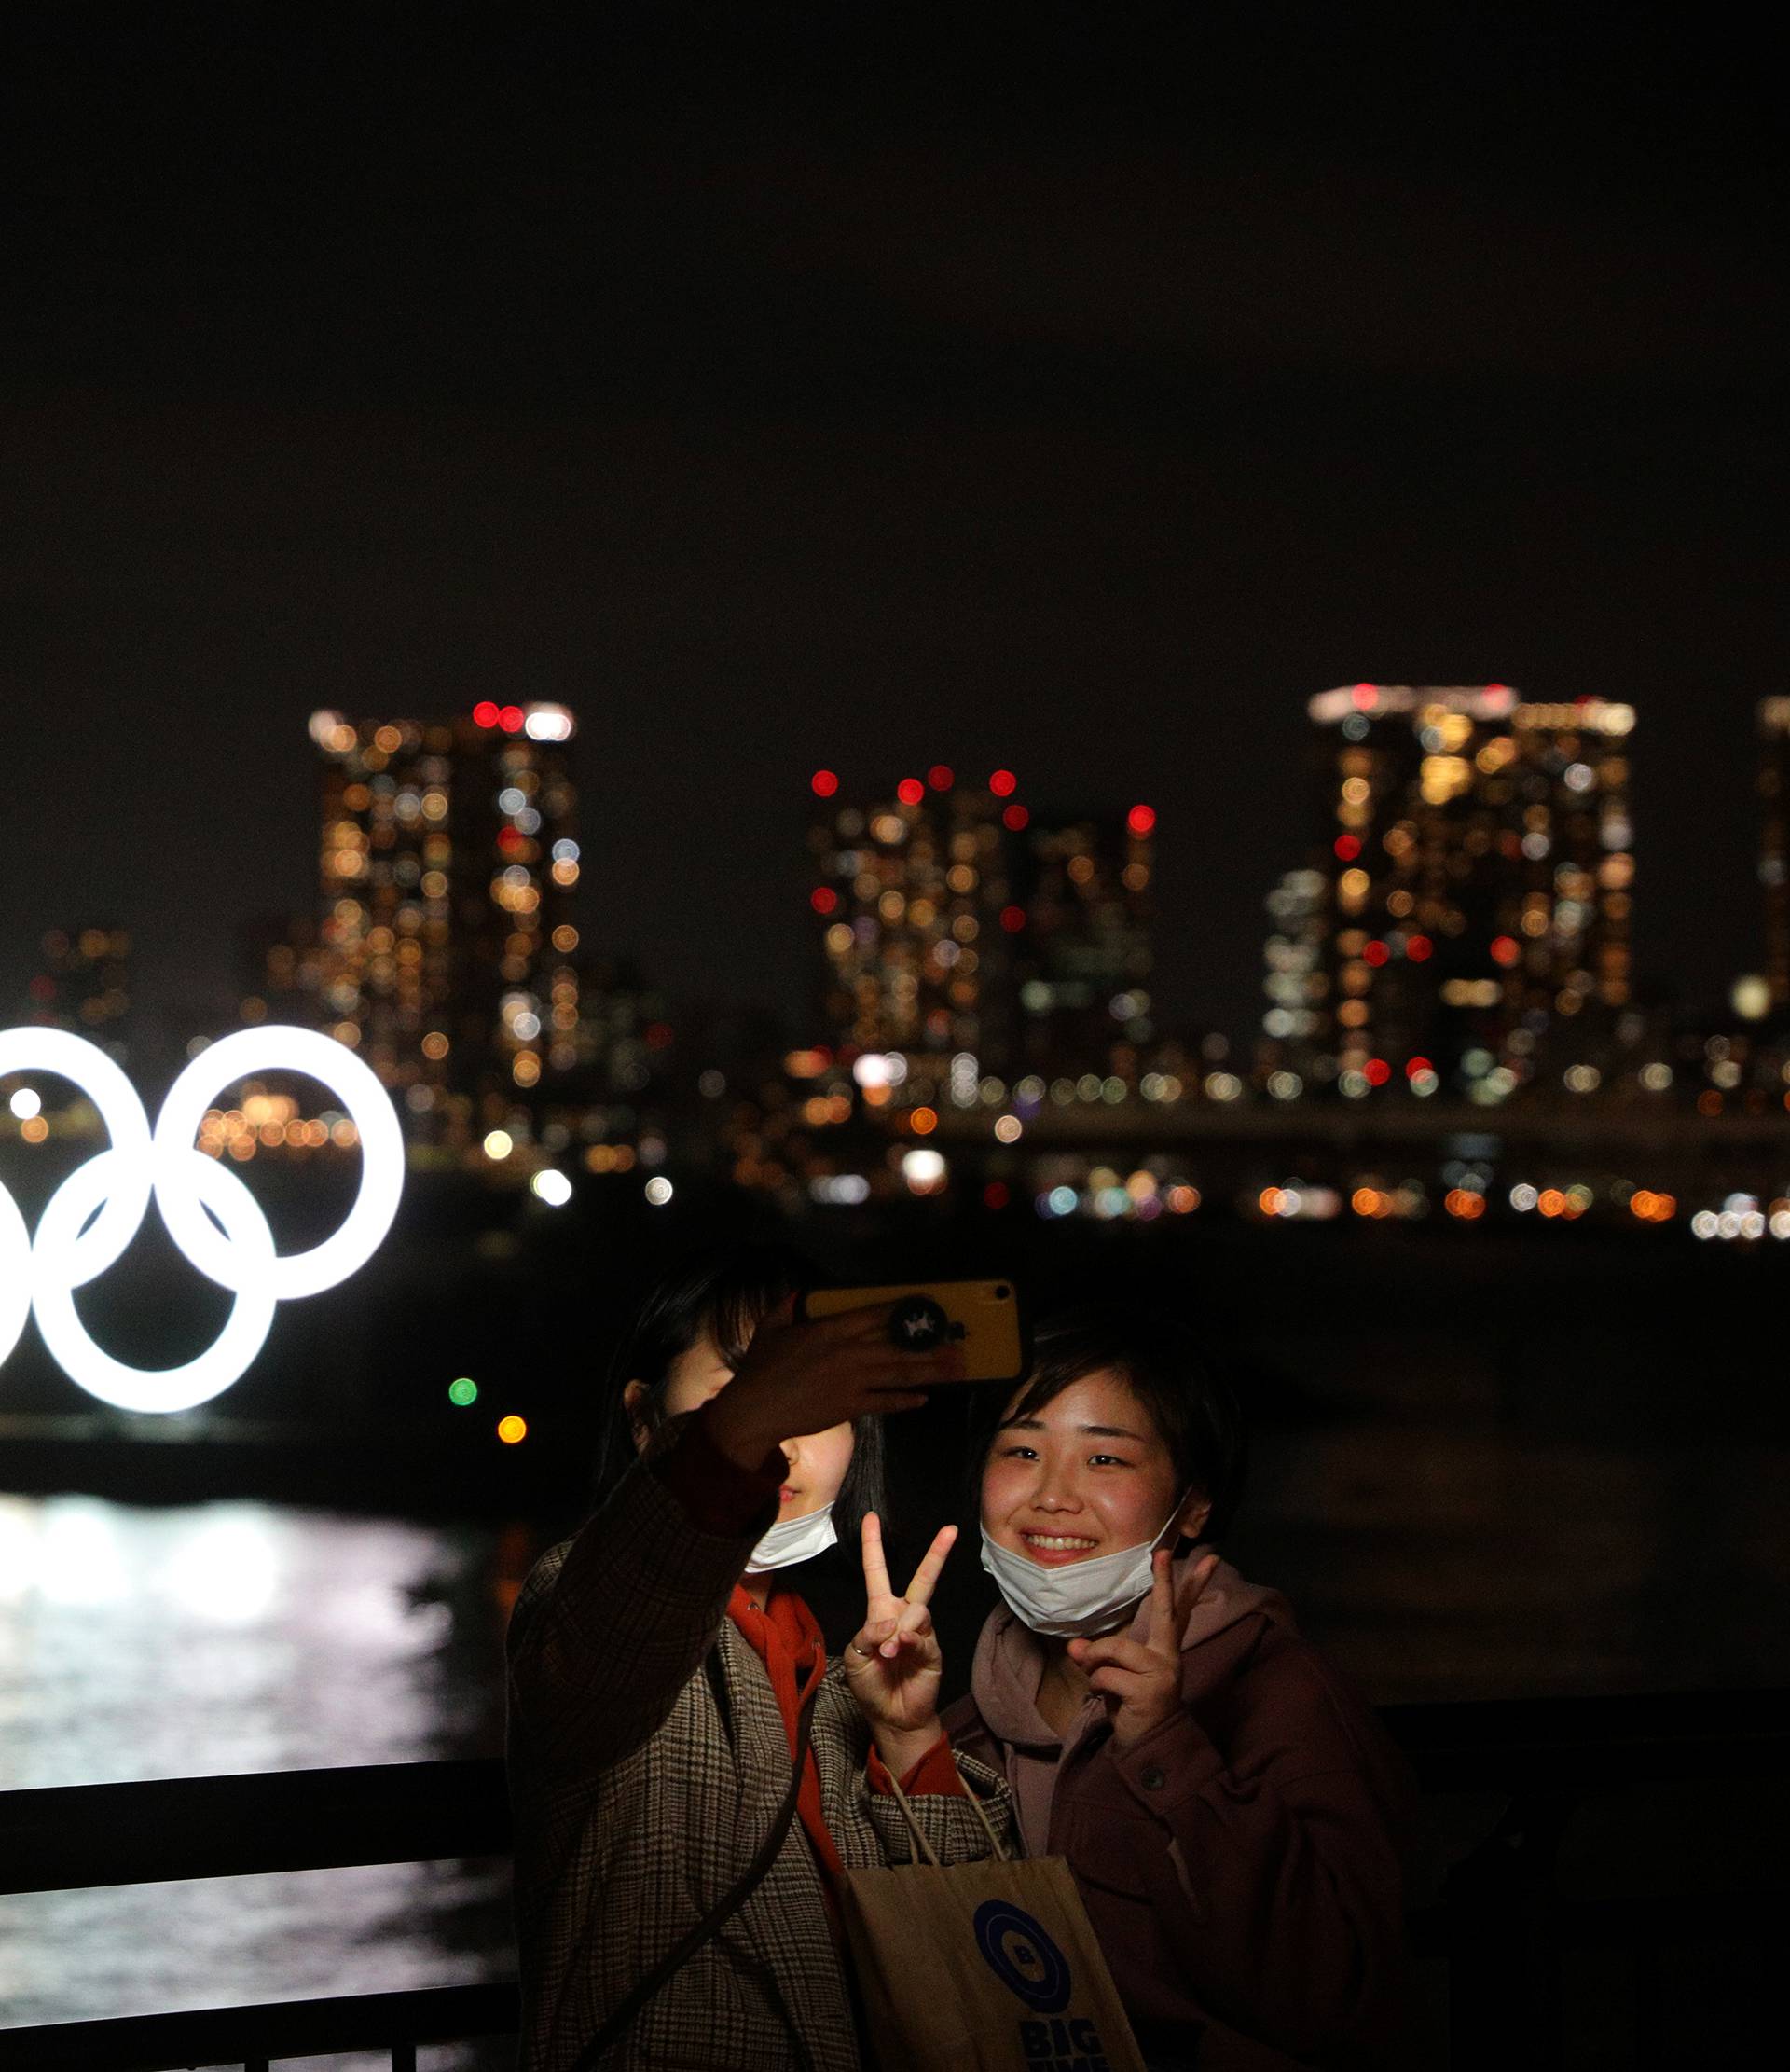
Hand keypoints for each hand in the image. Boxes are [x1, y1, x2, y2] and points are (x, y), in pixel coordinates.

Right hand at [705, 1298, 962, 1470]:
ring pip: (898, 1373)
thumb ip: (788, 1307)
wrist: (756, 1409)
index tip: (927, 1308)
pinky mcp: (850, 1406)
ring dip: (929, 1371)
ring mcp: (852, 1380)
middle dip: (930, 1345)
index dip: (903, 1312)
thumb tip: (798, 1294)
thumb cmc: (761, 1368)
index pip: (875, 1315)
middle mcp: (849, 1352)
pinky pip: (884, 1402)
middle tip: (957, 1343)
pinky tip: (924, 1399)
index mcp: (831, 1330)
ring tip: (955, 1369)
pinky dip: (905, 1401)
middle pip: (897, 1345)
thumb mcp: (771, 1328)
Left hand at [842, 1511, 954, 1774]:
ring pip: (918, 1609)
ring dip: (900, 1629)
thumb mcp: (854, 1656)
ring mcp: (921, 1631)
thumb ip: (867, 1633)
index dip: (872, 1545)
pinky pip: (923, 1634)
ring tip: (889, 1652)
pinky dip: (909, 1641)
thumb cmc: (870, 1685)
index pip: (876, 1572)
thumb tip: (891, 1622)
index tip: (871, 1517)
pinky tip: (900, 1651)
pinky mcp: (933, 1649)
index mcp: (879, 1611)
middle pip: (922, 1578)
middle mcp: (903, 1615)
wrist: (892, 1717)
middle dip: (937, 1553)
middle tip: (950, 1530)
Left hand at [1066, 1549, 1218, 1751]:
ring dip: (1096, 1662)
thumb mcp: (1114, 1676)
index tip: (1210, 1557)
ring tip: (1098, 1679)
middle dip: (1165, 1582)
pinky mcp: (1148, 1690)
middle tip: (1165, 1553)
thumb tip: (1074, 1647)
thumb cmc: (1132, 1706)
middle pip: (1167, 1614)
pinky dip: (1096, 1684)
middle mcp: (1170, 1657)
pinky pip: (1106, 1674)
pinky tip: (1107, 1698)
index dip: (1191, 1585)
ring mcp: (1162, 1673)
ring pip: (1115, 1648)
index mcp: (1166, 1649)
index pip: (1181, 1612)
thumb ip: (1099, 1656)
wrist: (1148, 1747)